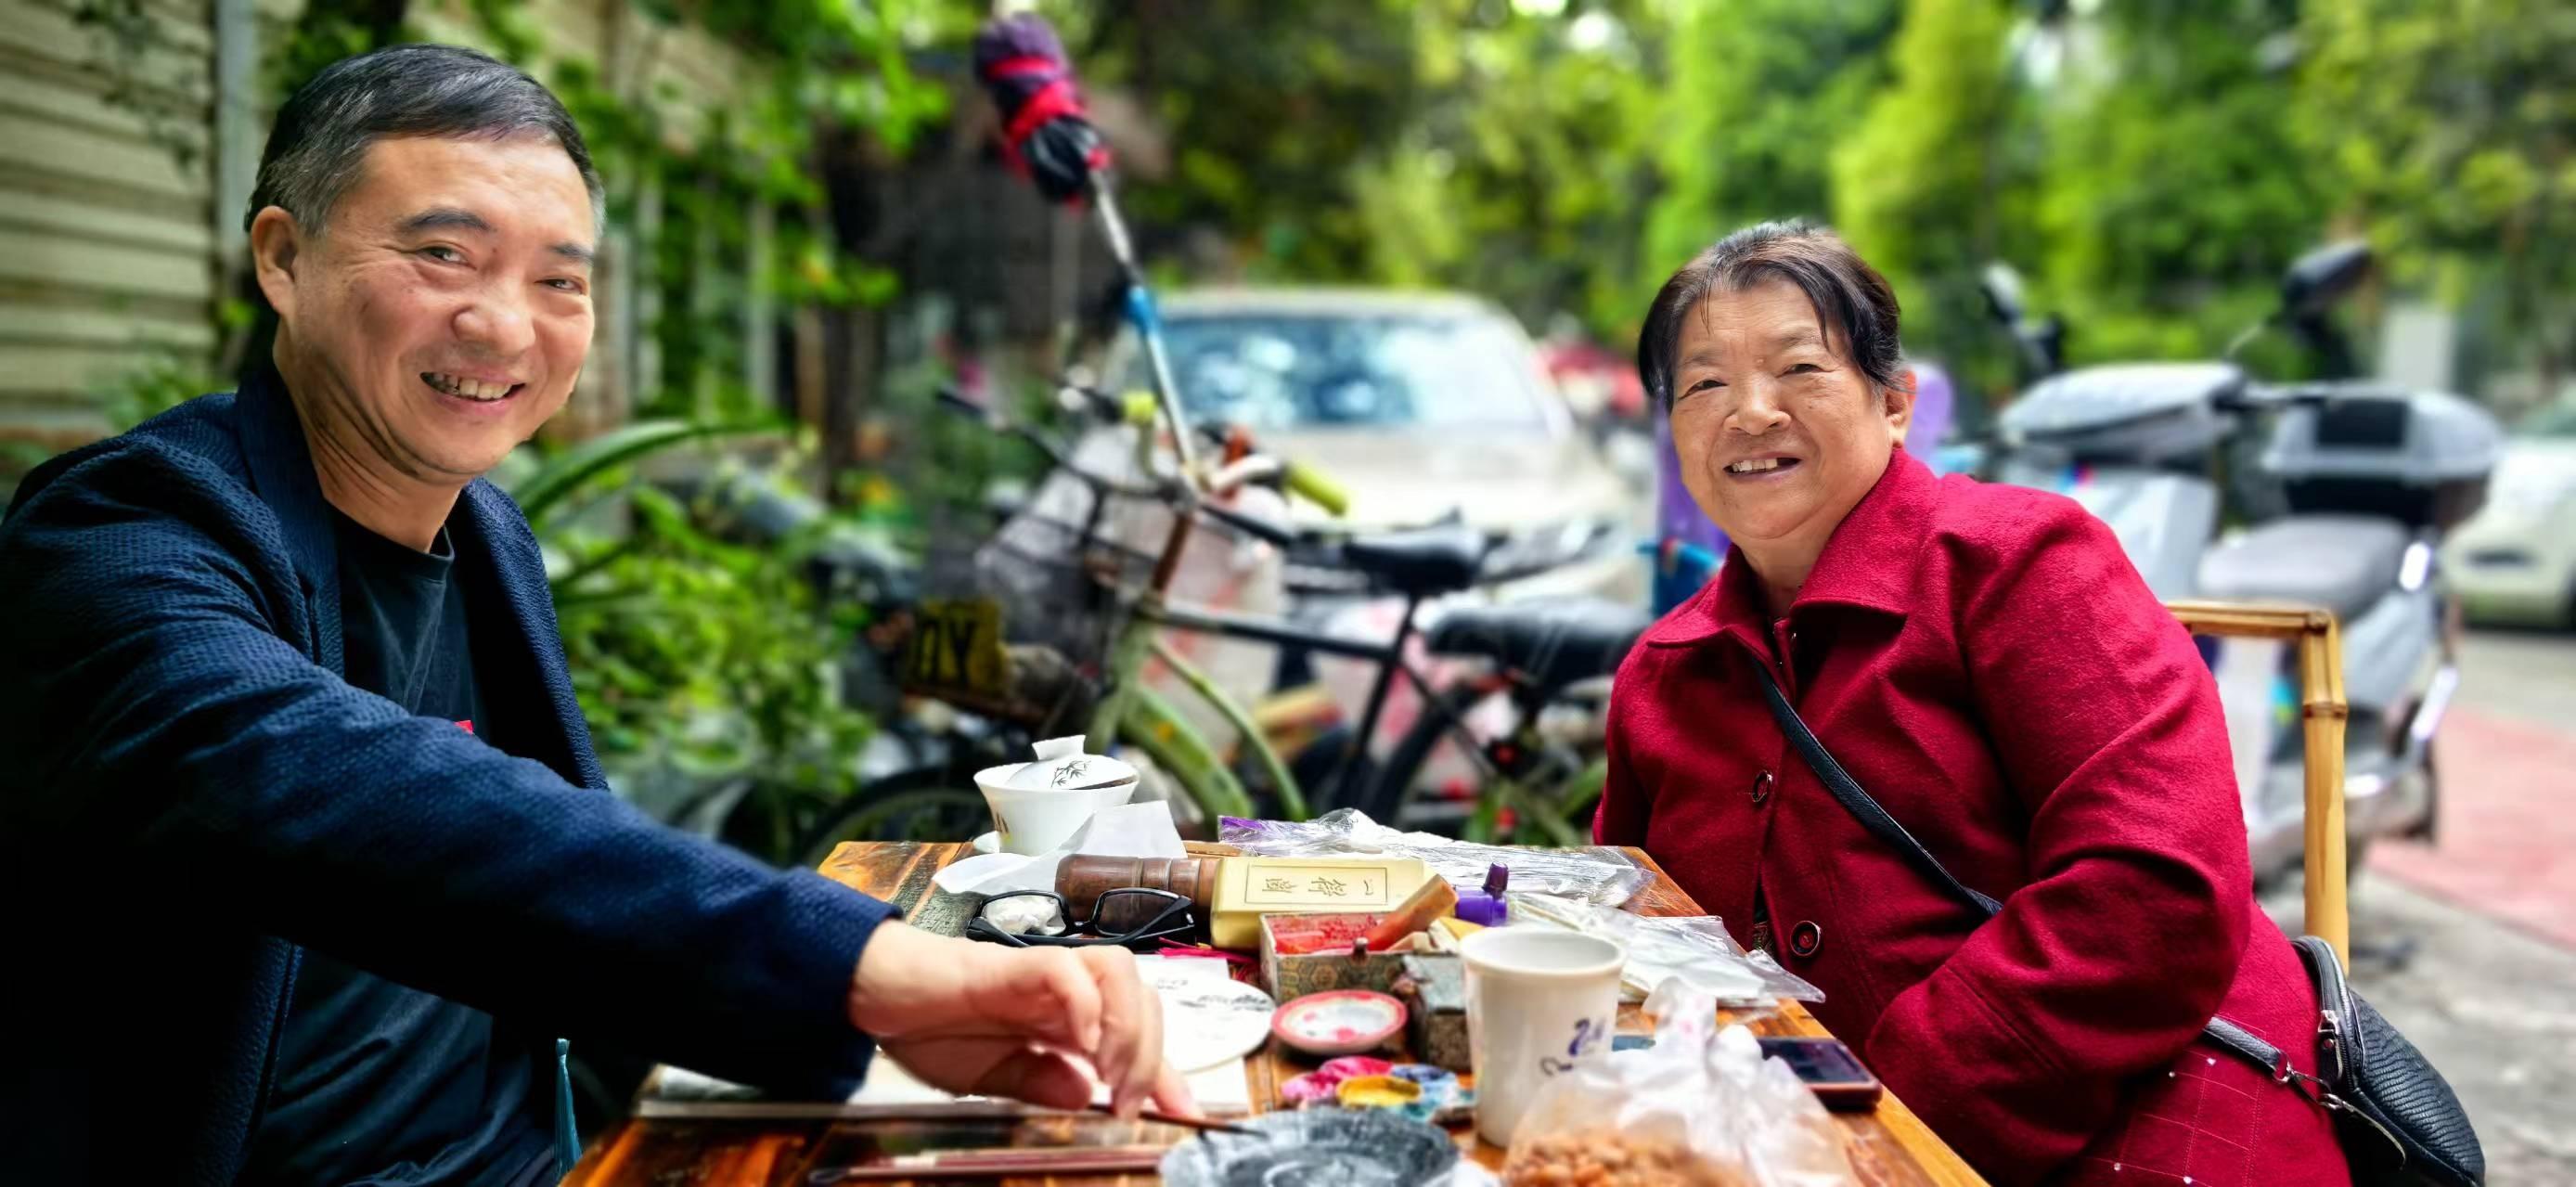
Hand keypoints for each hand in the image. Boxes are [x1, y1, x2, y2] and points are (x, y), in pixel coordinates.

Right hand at [847, 922, 1193, 1117]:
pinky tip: (1079, 1045)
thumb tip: (1087, 1095)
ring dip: (1127, 1026)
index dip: (1167, 1075)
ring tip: (1111, 1076)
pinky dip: (1084, 1005)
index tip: (1188, 1117)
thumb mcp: (990, 1078)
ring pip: (1119, 971)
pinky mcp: (1011, 965)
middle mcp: (1066, 990)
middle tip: (1130, 1106)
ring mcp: (1042, 972)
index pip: (1135, 1036)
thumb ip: (1039, 1083)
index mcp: (1066, 1018)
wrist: (876, 995)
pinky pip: (1065, 970)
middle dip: (1152, 1055)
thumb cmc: (929, 1029)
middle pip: (1143, 997)